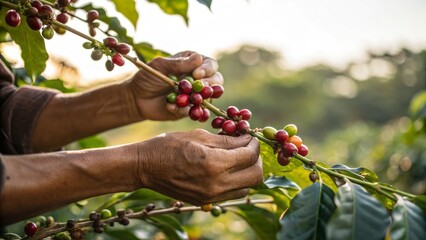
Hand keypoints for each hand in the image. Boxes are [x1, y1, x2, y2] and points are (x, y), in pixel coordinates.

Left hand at [128, 51, 222, 120]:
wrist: (136, 98)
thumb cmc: (148, 77)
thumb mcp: (160, 66)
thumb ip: (179, 63)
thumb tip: (199, 58)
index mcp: (193, 64)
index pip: (210, 65)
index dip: (207, 70)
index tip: (197, 74)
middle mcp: (198, 80)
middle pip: (216, 81)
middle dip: (209, 85)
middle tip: (198, 88)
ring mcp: (196, 96)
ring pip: (210, 99)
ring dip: (202, 100)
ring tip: (189, 100)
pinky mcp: (190, 110)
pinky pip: (196, 113)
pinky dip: (185, 111)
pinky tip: (172, 107)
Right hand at [134, 129, 262, 204]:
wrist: (146, 167)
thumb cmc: (169, 145)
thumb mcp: (199, 135)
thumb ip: (227, 140)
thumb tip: (248, 139)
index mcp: (215, 164)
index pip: (250, 155)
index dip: (254, 144)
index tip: (251, 137)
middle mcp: (217, 184)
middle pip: (255, 176)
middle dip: (256, 159)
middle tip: (249, 148)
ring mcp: (212, 196)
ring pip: (247, 187)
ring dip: (248, 172)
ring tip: (238, 159)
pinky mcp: (206, 201)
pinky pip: (232, 194)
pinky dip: (236, 182)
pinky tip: (227, 170)